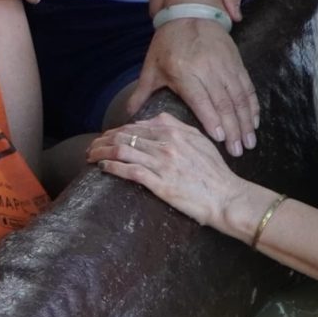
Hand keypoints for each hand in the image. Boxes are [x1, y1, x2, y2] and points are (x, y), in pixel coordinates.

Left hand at [85, 116, 251, 233]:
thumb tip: (157, 120)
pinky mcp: (160, 183)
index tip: (105, 137)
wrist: (227, 197)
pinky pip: (129, 171)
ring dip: (101, 152)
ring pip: (122, 150)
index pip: (136, 127)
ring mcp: (162, 163)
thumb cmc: (215, 172)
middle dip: (103, 140)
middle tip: (91, 146)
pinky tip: (102, 167)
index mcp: (175, 131)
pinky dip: (111, 167)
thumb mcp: (200, 140)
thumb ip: (178, 126)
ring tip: (90, 156)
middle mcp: (166, 144)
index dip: (116, 131)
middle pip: (124, 136)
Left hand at [123, 16, 257, 153]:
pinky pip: (248, 87)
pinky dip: (253, 106)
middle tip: (239, 151)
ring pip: (239, 98)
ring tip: (250, 142)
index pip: (201, 99)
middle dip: (233, 129)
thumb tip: (128, 116)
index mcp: (184, 71)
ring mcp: (225, 66)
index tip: (220, 139)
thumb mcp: (152, 66)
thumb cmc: (167, 42)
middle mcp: (207, 69)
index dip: (212, 120)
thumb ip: (142, 92)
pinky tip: (255, 122)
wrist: (190, 11)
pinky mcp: (237, 63)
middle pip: (224, 103)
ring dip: (246, 122)